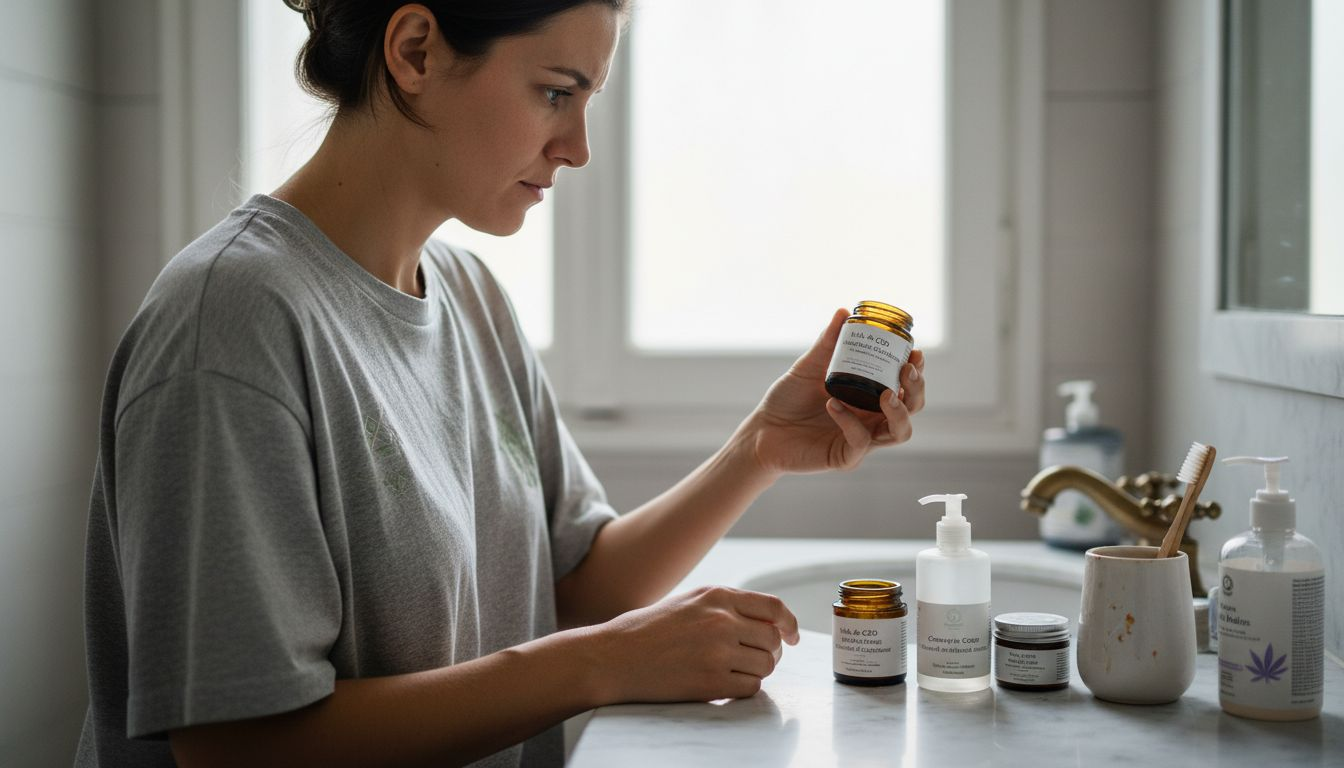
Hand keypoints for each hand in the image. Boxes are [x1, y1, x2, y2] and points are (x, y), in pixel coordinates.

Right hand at [593, 586, 799, 702]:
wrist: (614, 657)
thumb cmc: (649, 630)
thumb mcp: (690, 602)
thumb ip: (727, 606)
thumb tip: (769, 621)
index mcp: (717, 596)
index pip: (773, 607)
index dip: (789, 623)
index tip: (791, 636)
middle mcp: (721, 620)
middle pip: (773, 639)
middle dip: (771, 651)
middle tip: (754, 657)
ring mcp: (717, 652)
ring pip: (766, 665)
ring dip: (756, 670)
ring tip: (732, 670)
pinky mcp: (711, 682)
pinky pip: (750, 687)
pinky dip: (743, 688)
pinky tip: (722, 683)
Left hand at [740, 308, 925, 475]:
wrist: (761, 430)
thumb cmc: (788, 399)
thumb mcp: (809, 366)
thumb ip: (828, 343)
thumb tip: (844, 312)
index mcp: (869, 396)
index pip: (905, 385)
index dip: (916, 371)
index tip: (915, 353)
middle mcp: (872, 418)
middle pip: (912, 408)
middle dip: (916, 389)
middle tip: (907, 370)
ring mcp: (861, 440)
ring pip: (899, 432)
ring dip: (899, 412)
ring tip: (887, 393)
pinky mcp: (846, 457)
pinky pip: (860, 442)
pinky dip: (850, 422)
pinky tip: (833, 404)